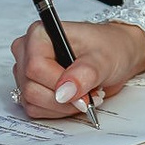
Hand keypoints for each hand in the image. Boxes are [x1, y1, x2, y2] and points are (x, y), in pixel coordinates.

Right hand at [10, 20, 144, 118]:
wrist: (118, 56)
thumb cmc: (111, 48)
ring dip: (62, 106)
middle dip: (64, 98)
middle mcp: (28, 51)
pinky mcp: (30, 87)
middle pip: (31, 87)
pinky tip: (74, 98)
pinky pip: (35, 109)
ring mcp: (26, 71)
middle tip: (89, 93)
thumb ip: (85, 73)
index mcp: (41, 34)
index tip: (84, 92)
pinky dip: (57, 110)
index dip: (59, 84)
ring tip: (84, 93)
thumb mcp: (104, 59)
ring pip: (31, 101)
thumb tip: (64, 91)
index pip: (35, 67)